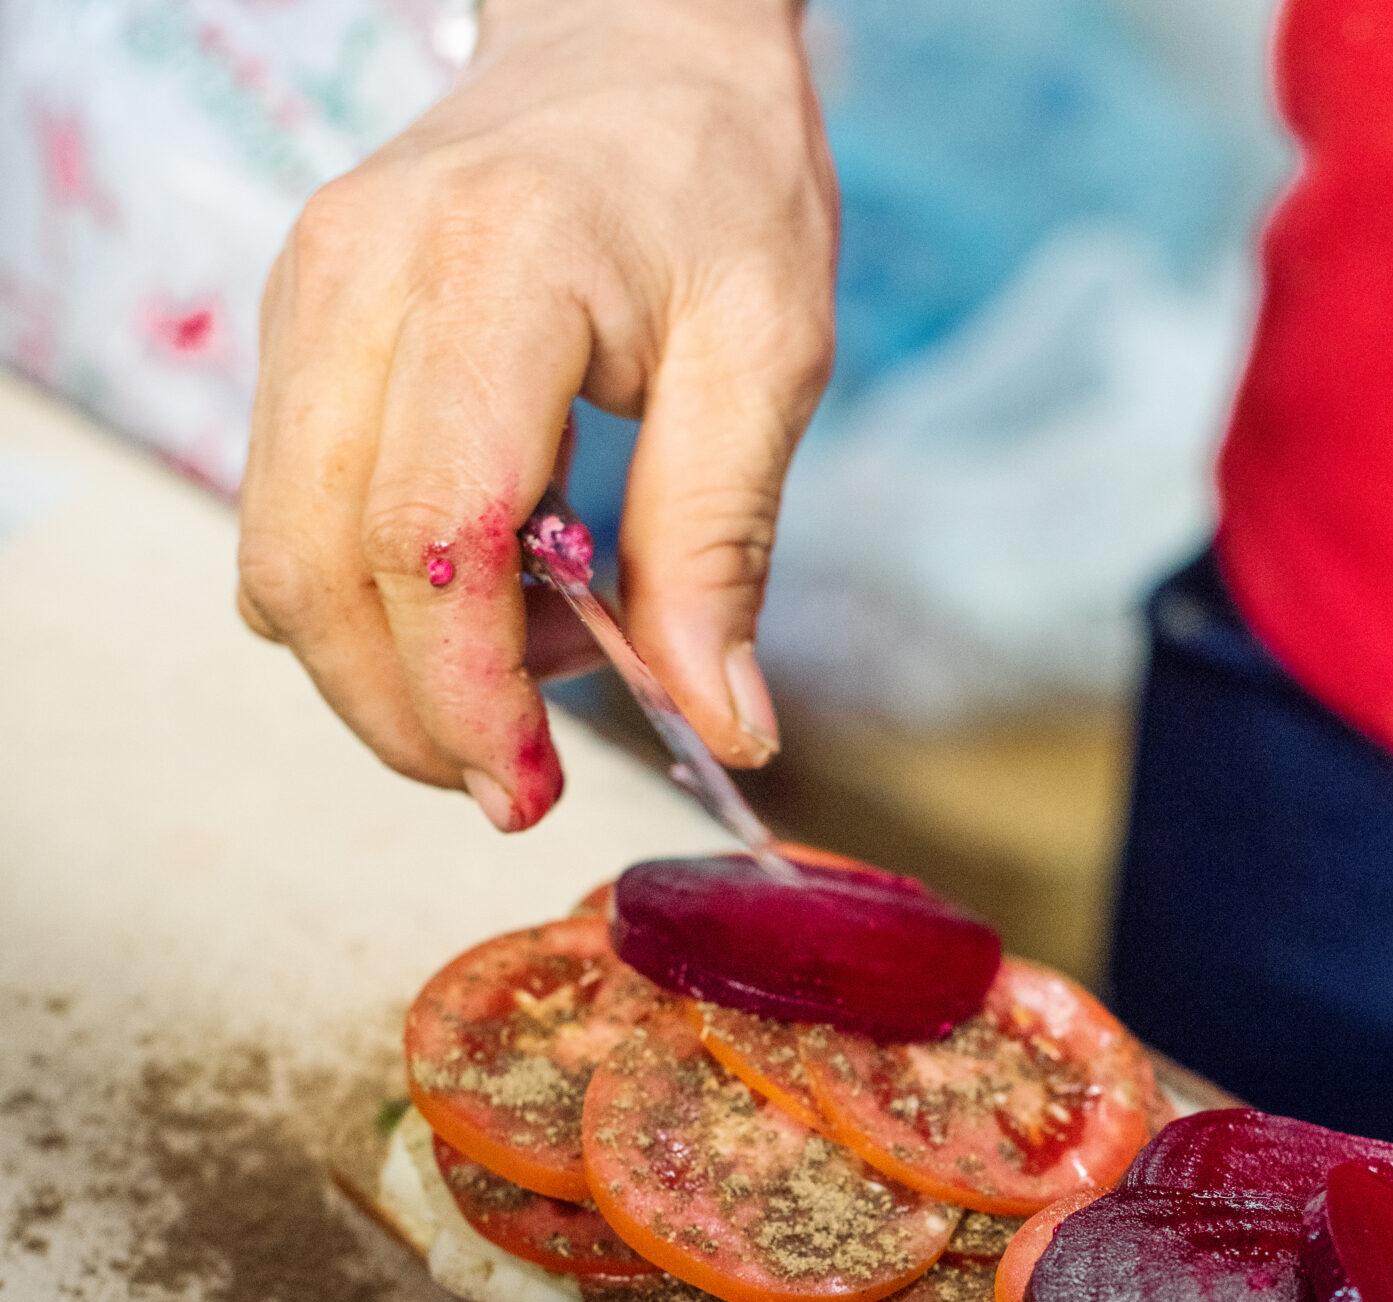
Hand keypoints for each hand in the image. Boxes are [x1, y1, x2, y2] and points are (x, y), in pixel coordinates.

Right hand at [236, 0, 836, 830]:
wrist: (631, 38)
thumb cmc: (712, 177)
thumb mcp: (768, 355)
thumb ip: (722, 546)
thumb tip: (721, 723)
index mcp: (493, 272)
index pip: (431, 532)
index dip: (465, 691)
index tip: (525, 788)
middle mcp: (360, 281)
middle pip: (316, 566)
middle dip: (407, 715)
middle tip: (513, 786)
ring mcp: (305, 302)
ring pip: (276, 555)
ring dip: (378, 672)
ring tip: (515, 683)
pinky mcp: (294, 334)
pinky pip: (287, 515)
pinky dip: (364, 604)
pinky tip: (476, 601)